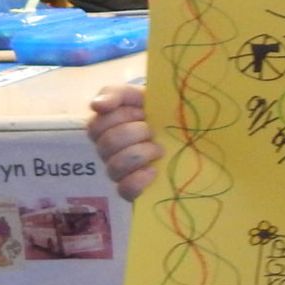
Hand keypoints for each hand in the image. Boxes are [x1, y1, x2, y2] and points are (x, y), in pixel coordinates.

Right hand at [87, 83, 161, 201]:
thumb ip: (115, 94)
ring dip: (140, 155)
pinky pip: (124, 191)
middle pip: (107, 145)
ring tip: (160, 149)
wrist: (188, 127)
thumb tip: (96, 106)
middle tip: (153, 130)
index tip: (141, 111)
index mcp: (106, 127)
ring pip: (114, 168)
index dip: (120, 117)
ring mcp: (120, 171)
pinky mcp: (133, 189)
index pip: (96, 126)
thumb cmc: (160, 109)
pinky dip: (137, 182)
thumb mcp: (139, 94)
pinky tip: (153, 172)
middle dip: (135, 133)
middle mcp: (108, 150)